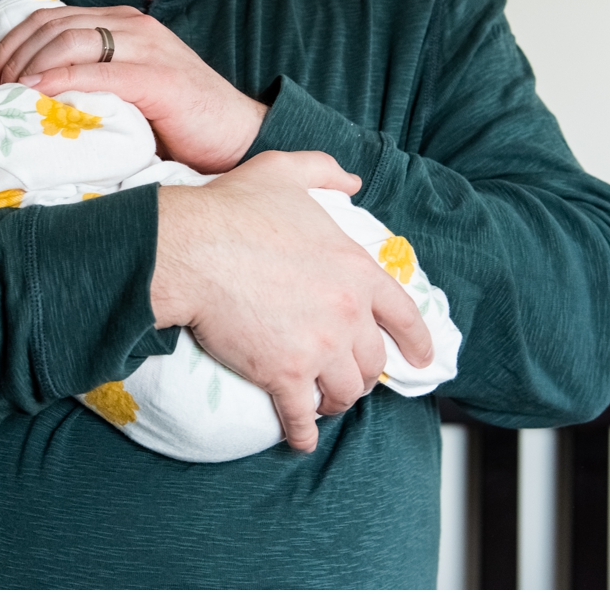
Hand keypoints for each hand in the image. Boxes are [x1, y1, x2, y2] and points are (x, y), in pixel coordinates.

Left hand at [0, 6, 266, 172]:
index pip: (48, 18)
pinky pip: (95, 72)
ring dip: (27, 70)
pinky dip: (57, 82)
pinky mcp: (158, 78)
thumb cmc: (176, 121)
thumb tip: (28, 96)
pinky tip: (36, 98)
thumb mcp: (123, 88)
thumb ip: (87, 78)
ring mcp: (147, 48)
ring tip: (9, 100)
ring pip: (67, 41)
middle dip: (12, 59)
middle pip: (50, 27)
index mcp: (121, 23)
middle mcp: (131, 25)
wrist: (237, 136)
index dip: (11, 45)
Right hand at [150, 151, 434, 452]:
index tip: (420, 360)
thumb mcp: (284, 173)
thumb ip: (324, 171)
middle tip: (351, 380)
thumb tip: (353, 180)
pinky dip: (303, 433)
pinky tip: (300, 440)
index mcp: (357, 270)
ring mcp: (319, 347)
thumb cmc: (231, 211)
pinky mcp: (284, 374)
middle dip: (365, 375)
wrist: (190, 250)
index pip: (404, 315)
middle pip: (372, 360)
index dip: (416, 341)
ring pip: (344, 391)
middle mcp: (348, 314)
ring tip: (324, 404)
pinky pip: (302, 416)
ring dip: (337, 402)